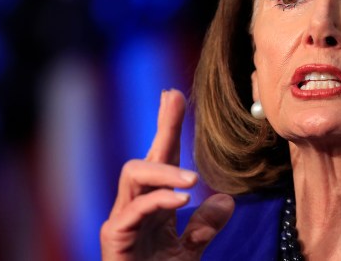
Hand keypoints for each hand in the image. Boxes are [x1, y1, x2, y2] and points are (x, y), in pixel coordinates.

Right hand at [100, 88, 234, 259]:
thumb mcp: (190, 252)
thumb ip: (204, 227)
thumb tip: (226, 199)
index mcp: (153, 208)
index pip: (162, 162)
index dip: (169, 129)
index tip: (174, 94)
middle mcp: (134, 208)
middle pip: (145, 158)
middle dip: (161, 127)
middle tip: (174, 100)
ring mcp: (121, 221)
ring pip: (133, 175)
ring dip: (164, 170)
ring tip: (192, 181)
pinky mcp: (114, 238)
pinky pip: (133, 210)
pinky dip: (158, 201)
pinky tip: (182, 198)